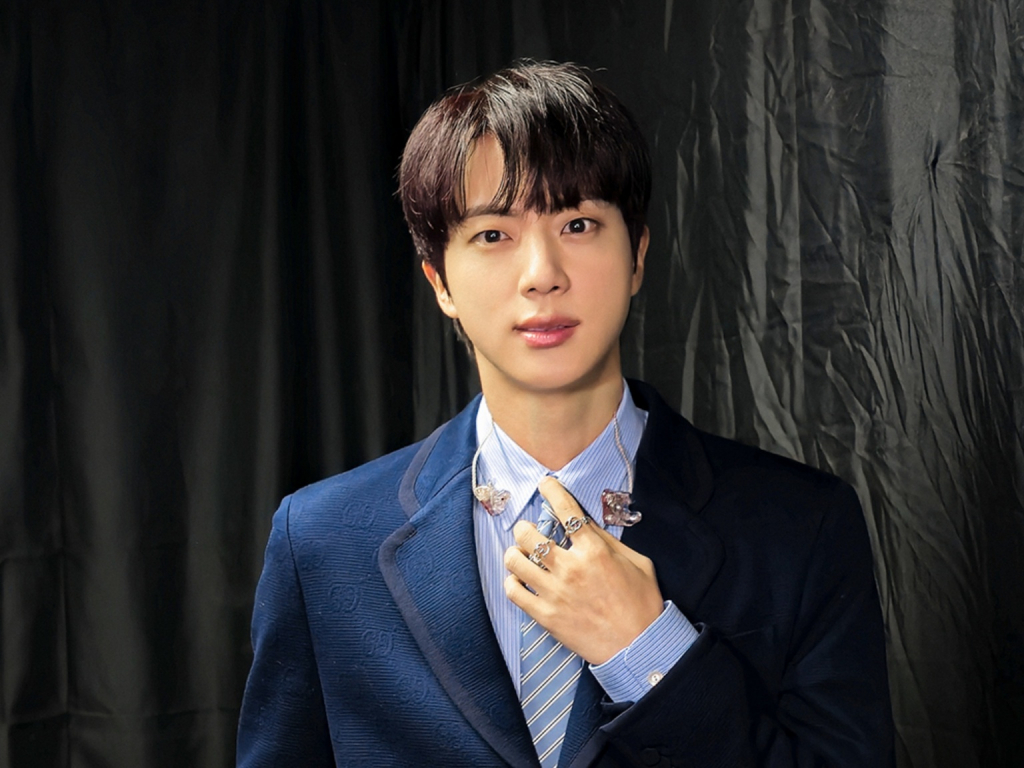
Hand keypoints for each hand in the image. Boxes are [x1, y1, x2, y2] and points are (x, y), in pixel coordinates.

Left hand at [504, 476, 664, 664]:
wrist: (640, 647)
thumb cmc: (642, 604)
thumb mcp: (637, 563)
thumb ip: (608, 541)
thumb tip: (586, 524)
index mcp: (595, 551)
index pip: (566, 510)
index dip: (551, 491)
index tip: (544, 485)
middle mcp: (571, 568)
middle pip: (528, 534)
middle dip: (524, 527)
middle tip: (528, 530)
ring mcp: (555, 593)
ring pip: (515, 561)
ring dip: (514, 553)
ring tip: (521, 554)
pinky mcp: (546, 616)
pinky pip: (513, 592)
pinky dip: (512, 582)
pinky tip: (520, 580)